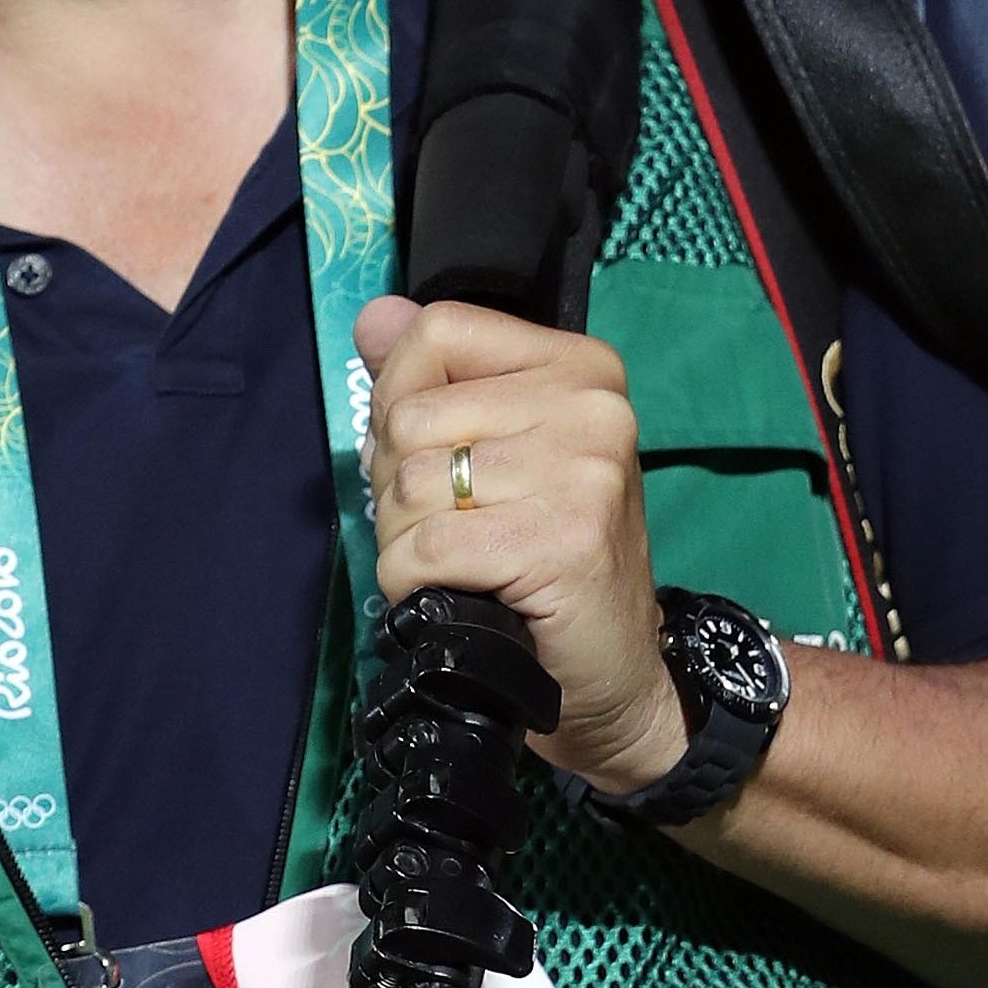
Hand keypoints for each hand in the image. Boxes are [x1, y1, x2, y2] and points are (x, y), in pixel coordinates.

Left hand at [360, 295, 685, 797]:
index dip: (399, 398)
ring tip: (461, 564)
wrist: (614, 672)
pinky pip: (424, 548)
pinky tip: (458, 592)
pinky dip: (413, 582)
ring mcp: (583, 470)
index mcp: (578, 367)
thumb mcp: (496, 453)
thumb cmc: (547, 561)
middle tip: (454, 531)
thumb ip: (430, 381)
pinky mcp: (562, 539)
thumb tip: (373, 315)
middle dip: (399, 488)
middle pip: (411, 416)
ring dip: (406, 541)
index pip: (438, 331)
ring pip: (410, 485)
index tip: (433, 455)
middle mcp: (591, 405)